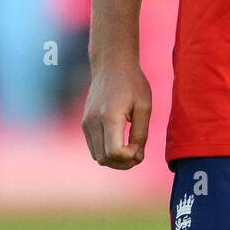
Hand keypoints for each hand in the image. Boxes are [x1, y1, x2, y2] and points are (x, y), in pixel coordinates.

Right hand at [81, 50, 152, 169]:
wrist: (112, 65)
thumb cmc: (132, 83)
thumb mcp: (144, 106)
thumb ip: (141, 133)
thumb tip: (136, 156)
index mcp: (109, 117)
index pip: (114, 153)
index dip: (129, 157)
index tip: (140, 146)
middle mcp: (93, 122)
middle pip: (104, 159)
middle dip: (123, 163)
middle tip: (138, 153)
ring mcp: (86, 123)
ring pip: (97, 157)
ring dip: (115, 160)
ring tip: (131, 149)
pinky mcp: (85, 123)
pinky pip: (94, 148)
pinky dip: (107, 152)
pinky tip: (121, 143)